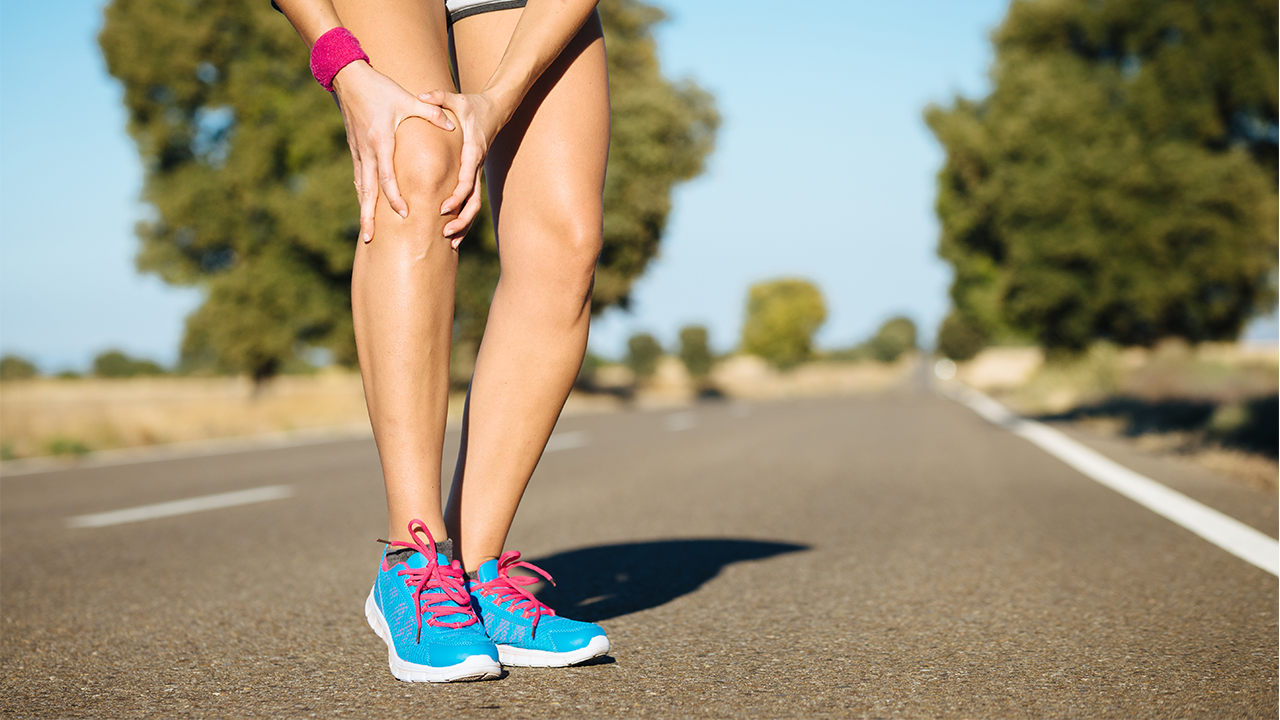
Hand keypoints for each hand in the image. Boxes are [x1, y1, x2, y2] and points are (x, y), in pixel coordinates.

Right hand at [331, 61, 455, 242]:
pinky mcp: (355, 148)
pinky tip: (364, 204)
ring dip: (363, 209)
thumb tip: (453, 124)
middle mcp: (366, 150)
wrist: (348, 77)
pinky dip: (361, 193)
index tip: (404, 214)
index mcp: (381, 141)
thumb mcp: (407, 99)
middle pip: (367, 191)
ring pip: (360, 186)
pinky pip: (358, 176)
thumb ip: (431, 113)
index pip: (387, 177)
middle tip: (369, 237)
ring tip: (365, 231)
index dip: (394, 197)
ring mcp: (358, 151)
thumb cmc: (380, 88)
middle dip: (368, 215)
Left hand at [416, 89, 507, 247]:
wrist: (496, 109)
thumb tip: (422, 96)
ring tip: (450, 243)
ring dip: (464, 225)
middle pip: (473, 201)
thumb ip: (439, 98)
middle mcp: (475, 166)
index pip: (465, 180)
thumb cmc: (473, 104)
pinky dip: (463, 218)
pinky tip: (453, 234)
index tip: (443, 209)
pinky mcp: (473, 175)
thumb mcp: (456, 98)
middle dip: (461, 220)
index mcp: (472, 152)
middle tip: (445, 234)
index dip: (455, 197)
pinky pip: (470, 201)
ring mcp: (476, 172)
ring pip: (474, 205)